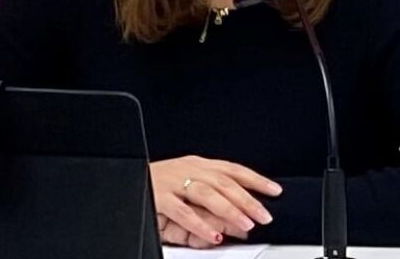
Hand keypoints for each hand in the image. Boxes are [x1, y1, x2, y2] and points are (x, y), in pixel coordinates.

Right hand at [150, 155, 282, 246]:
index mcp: (197, 164)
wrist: (124, 179)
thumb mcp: (186, 184)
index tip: (274, 190)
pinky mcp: (158, 197)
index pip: (232, 169)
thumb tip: (239, 214)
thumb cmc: (157, 184)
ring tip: (245, 224)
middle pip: (224, 182)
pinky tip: (213, 235)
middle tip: (264, 215)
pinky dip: (200, 224)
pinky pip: (183, 212)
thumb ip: (212, 197)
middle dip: (247, 199)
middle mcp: (187, 169)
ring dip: (229, 210)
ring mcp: (172, 182)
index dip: (255, 179)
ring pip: (207, 194)